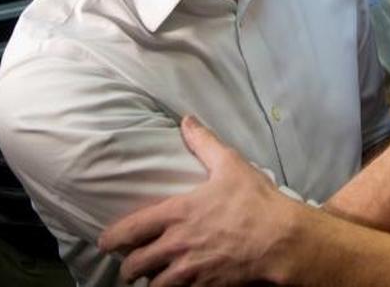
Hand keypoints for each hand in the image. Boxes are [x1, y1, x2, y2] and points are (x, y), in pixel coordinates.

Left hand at [100, 116, 303, 285]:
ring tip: (153, 278)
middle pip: (134, 265)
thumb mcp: (231, 165)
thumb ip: (204, 143)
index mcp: (177, 214)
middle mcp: (176, 245)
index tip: (107, 242)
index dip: (111, 239)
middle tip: (132, 265)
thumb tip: (187, 120)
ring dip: (151, 282)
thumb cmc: (257, 202)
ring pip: (152, 285)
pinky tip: (179, 285)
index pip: (128, 231)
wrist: (282, 240)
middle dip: (130, 266)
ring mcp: (190, 270)